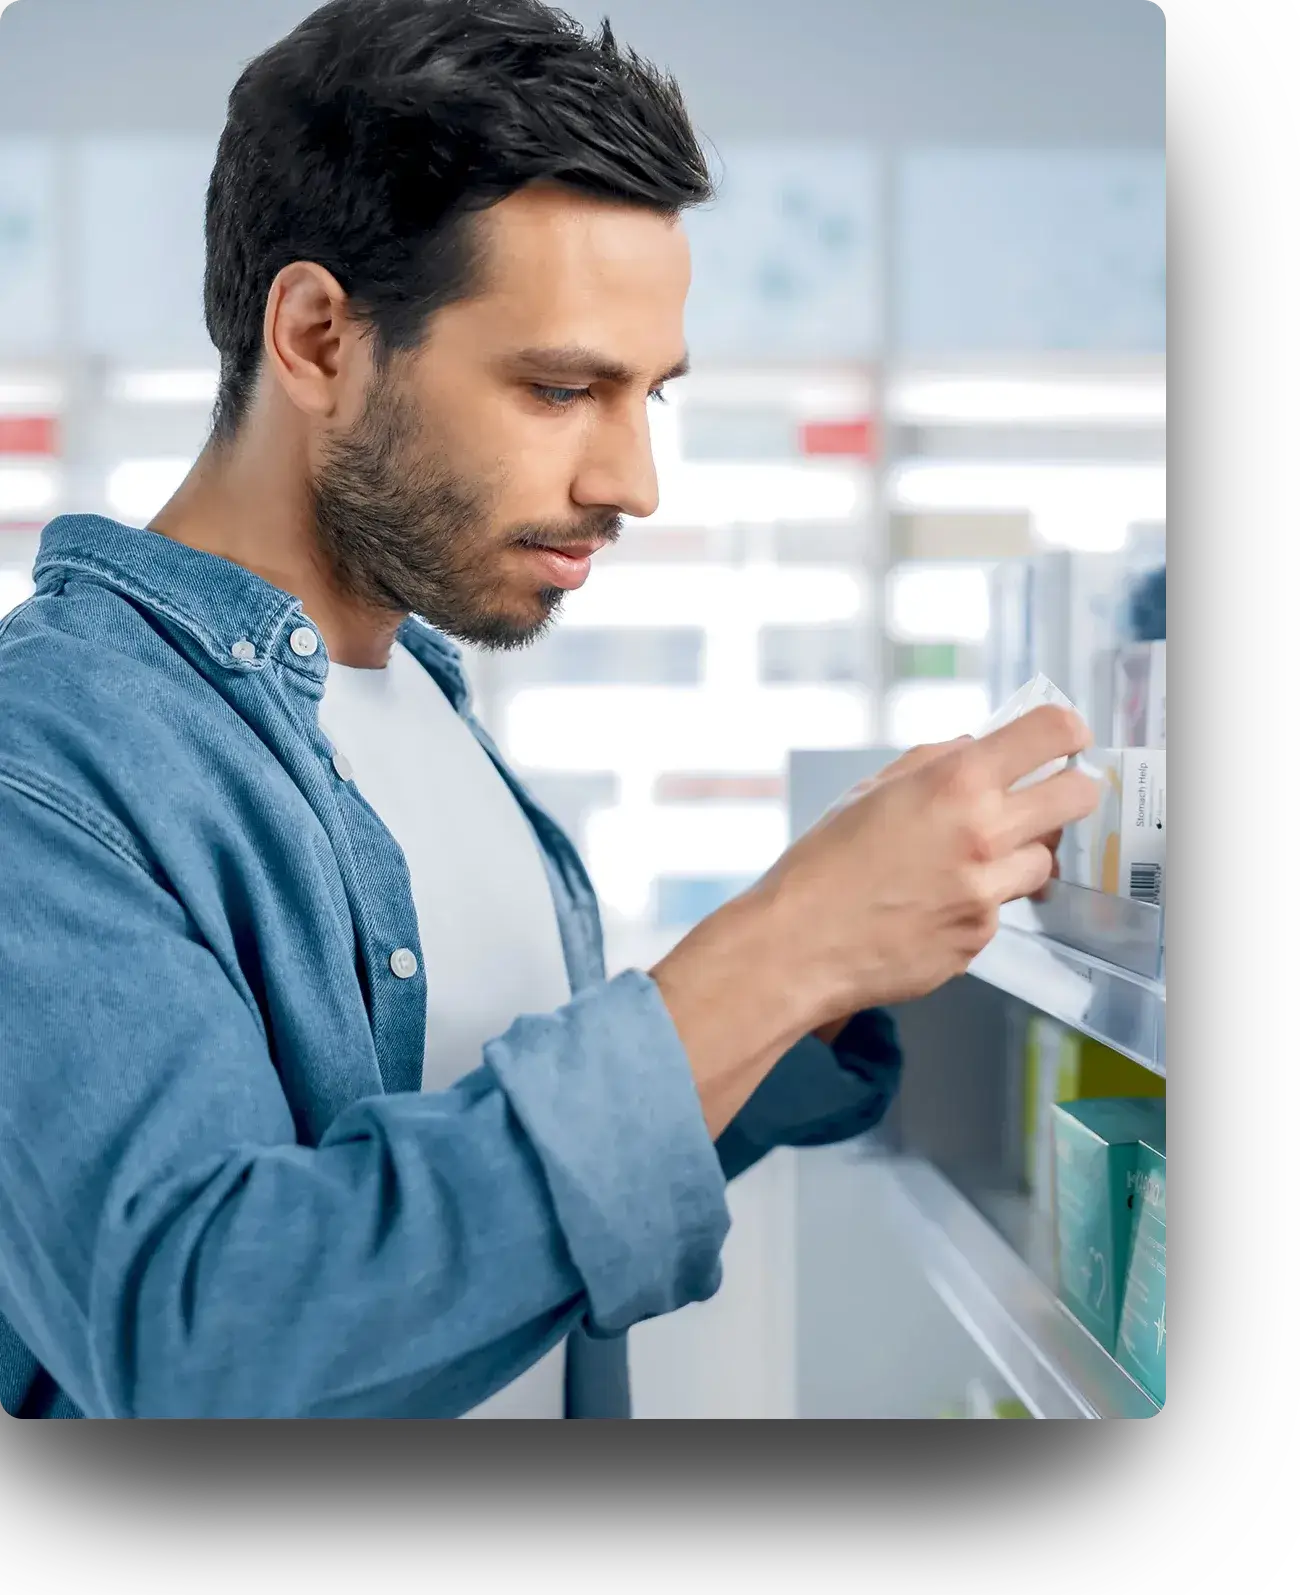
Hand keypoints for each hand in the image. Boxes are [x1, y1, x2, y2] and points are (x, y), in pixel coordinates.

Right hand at [748, 706, 1097, 1028]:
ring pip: (1042, 861)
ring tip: (963, 863)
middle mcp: (985, 835)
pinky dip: (976, 903)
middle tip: (1043, 797)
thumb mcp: (870, 791)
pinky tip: (930, 905)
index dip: (1066, 730)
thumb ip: (933, 764)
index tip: (1064, 738)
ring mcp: (988, 893)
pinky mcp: (981, 939)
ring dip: (1017, 856)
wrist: (798, 945)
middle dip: (1068, 791)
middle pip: (1078, 798)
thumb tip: (976, 748)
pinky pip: (999, 909)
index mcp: (956, 783)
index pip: (1051, 733)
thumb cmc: (821, 865)